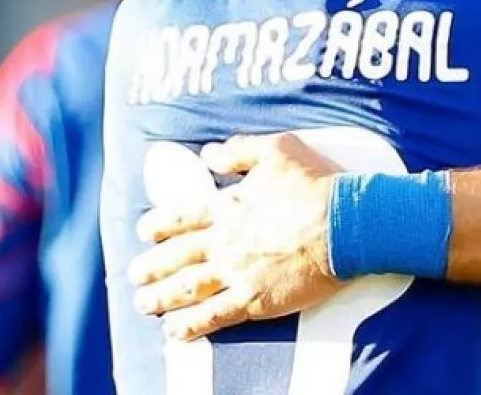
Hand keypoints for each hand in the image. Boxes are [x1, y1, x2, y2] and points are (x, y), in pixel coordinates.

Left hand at [129, 133, 344, 340]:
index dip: (160, 224)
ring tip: (143, 304)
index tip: (144, 231)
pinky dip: (192, 325)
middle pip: (178, 256)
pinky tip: (175, 331)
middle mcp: (225, 241)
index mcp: (228, 206)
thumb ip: (239, 149)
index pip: (183, 217)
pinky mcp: (255, 299)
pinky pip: (215, 316)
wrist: (346, 223)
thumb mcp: (277, 149)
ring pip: (188, 288)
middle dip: (152, 266)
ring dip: (162, 297)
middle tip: (134, 274)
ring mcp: (237, 272)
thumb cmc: (316, 184)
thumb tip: (210, 154)